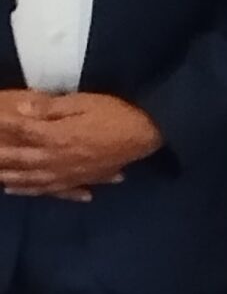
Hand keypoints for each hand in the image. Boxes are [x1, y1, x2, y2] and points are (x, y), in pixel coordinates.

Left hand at [0, 92, 160, 196]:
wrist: (145, 133)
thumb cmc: (115, 112)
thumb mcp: (84, 102)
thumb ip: (52, 108)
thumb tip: (23, 109)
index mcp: (55, 137)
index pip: (21, 132)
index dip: (3, 126)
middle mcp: (54, 160)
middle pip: (19, 161)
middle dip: (0, 158)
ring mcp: (65, 174)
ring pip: (28, 179)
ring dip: (7, 178)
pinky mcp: (77, 180)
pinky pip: (47, 190)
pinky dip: (30, 191)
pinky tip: (18, 190)